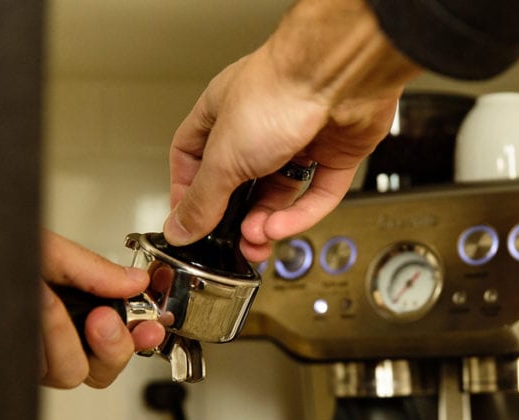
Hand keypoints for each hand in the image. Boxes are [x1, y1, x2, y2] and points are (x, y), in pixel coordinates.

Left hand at [40, 231, 165, 388]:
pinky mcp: (12, 363)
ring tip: (48, 299)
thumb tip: (138, 283)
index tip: (151, 328)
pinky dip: (38, 336)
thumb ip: (95, 269)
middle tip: (102, 318)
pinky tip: (32, 307)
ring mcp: (32, 357)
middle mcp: (57, 340)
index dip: (142, 339)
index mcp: (77, 312)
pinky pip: (37, 370)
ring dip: (62, 336)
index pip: (123, 340)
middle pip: (102, 371)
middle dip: (111, 345)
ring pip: (70, 373)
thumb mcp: (52, 252)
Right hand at [165, 0, 421, 261]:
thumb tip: (180, 229)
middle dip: (235, 219)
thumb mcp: (224, 156)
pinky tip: (283, 227)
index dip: (188, 191)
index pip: (193, 157)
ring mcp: (298, 140)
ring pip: (280, 194)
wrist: (338, 76)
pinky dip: (300, 215)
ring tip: (258, 238)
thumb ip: (202, 199)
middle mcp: (259, 126)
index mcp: (222, 115)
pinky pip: (316, 195)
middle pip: (240, 184)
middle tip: (233, 244)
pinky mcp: (334, 155)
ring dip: (267, 221)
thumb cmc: (279, 91)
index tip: (189, 223)